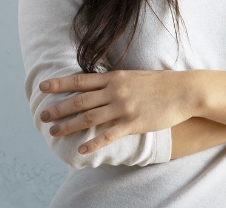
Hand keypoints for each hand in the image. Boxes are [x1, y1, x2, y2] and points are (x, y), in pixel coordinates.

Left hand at [39, 70, 197, 154]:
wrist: (183, 90)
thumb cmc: (159, 84)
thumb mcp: (133, 76)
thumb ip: (115, 81)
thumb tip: (99, 85)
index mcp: (114, 77)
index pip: (80, 80)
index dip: (60, 84)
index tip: (43, 86)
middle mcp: (114, 90)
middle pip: (80, 100)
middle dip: (59, 108)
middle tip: (42, 116)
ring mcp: (123, 107)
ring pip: (89, 118)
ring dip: (69, 126)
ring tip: (54, 133)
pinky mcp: (133, 122)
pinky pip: (109, 135)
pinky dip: (93, 143)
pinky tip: (81, 149)